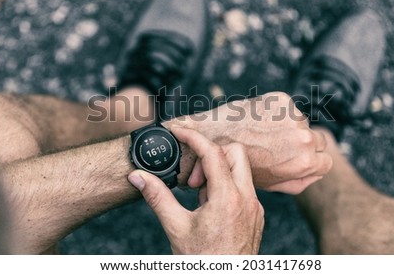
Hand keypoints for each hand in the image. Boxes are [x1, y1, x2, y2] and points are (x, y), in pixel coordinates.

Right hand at [128, 126, 263, 254]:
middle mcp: (247, 199)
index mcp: (228, 198)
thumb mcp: (176, 227)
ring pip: (240, 170)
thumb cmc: (203, 262)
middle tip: (193, 178)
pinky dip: (225, 186)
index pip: (213, 152)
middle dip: (211, 155)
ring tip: (198, 196)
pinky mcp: (256, 214)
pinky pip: (243, 187)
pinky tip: (209, 206)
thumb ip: (157, 197)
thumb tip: (138, 177)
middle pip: (235, 153)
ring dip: (217, 173)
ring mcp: (255, 207)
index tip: (179, 131)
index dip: (193, 137)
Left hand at [169, 92, 331, 193]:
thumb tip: (318, 172)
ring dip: (289, 127)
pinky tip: (259, 121)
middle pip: (317, 140)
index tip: (295, 159)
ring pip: (302, 122)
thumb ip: (301, 181)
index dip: (310, 162)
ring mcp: (292, 116)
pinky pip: (288, 108)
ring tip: (264, 134)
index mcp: (304, 162)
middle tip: (278, 147)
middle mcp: (303, 137)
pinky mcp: (281, 99)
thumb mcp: (273, 184)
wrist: (212, 137)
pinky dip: (277, 113)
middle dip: (302, 144)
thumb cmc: (240, 165)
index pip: (326, 161)